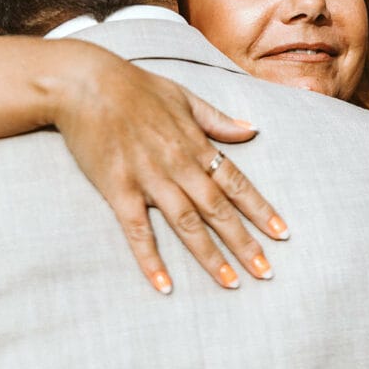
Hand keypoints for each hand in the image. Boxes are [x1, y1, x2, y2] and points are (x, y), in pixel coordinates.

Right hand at [0, 36, 288, 294]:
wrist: (86, 83)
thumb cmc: (136, 87)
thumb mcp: (184, 96)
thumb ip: (217, 119)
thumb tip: (252, 129)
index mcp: (196, 144)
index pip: (236, 182)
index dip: (260, 209)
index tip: (282, 233)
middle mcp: (178, 164)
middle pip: (218, 209)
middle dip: (244, 242)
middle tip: (266, 272)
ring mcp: (148, 178)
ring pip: (186, 224)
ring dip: (210, 255)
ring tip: (231, 282)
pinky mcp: (118, 188)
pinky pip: (137, 230)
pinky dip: (151, 258)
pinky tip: (164, 285)